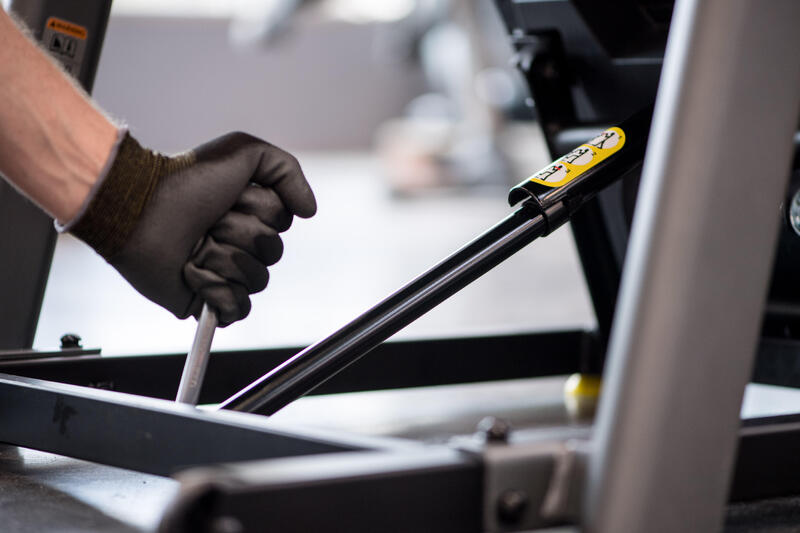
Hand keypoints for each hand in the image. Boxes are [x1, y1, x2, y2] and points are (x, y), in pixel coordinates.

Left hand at [68, 131, 315, 325]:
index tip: (230, 197)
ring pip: (256, 280)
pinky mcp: (208, 300)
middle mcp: (240, 243)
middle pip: (272, 253)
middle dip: (238, 234)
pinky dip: (216, 293)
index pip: (282, 223)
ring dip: (222, 259)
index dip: (260, 210)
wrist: (140, 211)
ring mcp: (224, 273)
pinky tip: (193, 274)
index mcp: (250, 213)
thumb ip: (287, 170)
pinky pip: (237, 309)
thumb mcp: (243, 151)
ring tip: (193, 247)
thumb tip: (309, 211)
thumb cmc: (186, 180)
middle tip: (207, 222)